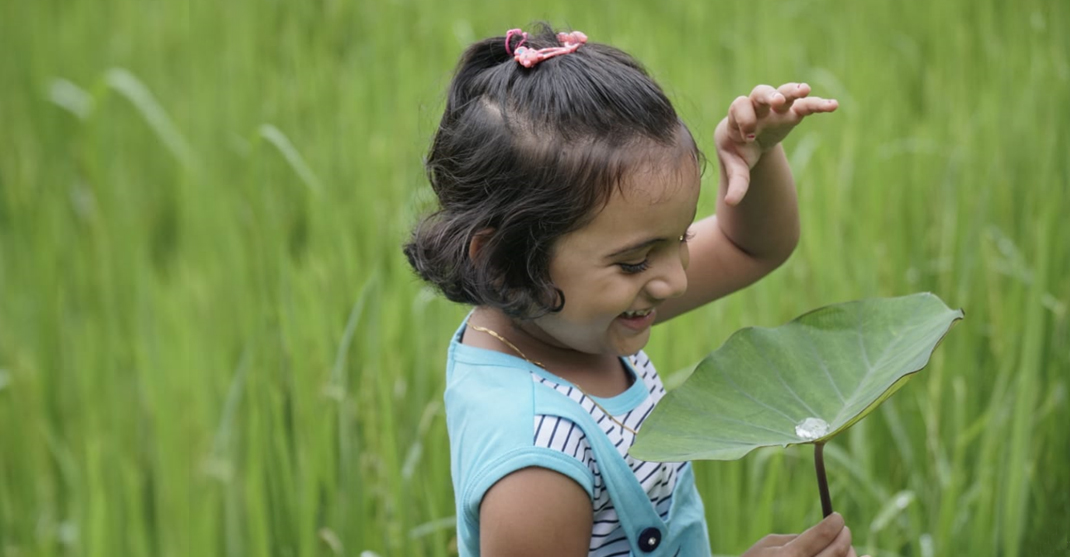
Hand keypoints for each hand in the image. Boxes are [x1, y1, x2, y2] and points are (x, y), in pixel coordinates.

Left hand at [715, 82, 837, 204]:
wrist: (746, 139)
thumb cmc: (738, 151)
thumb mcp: (736, 166)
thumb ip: (736, 182)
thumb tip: (731, 203)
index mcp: (737, 117)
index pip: (739, 107)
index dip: (744, 118)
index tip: (748, 136)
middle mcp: (757, 108)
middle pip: (760, 92)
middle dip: (768, 95)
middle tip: (775, 101)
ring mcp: (775, 109)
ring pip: (784, 93)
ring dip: (793, 91)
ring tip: (804, 90)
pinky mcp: (791, 114)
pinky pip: (806, 105)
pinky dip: (818, 104)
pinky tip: (833, 105)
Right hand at [740, 513, 869, 556]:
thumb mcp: (766, 546)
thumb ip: (793, 539)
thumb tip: (819, 534)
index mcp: (788, 556)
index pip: (822, 534)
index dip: (834, 523)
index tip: (838, 518)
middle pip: (838, 550)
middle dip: (844, 536)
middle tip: (844, 530)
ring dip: (848, 553)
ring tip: (844, 547)